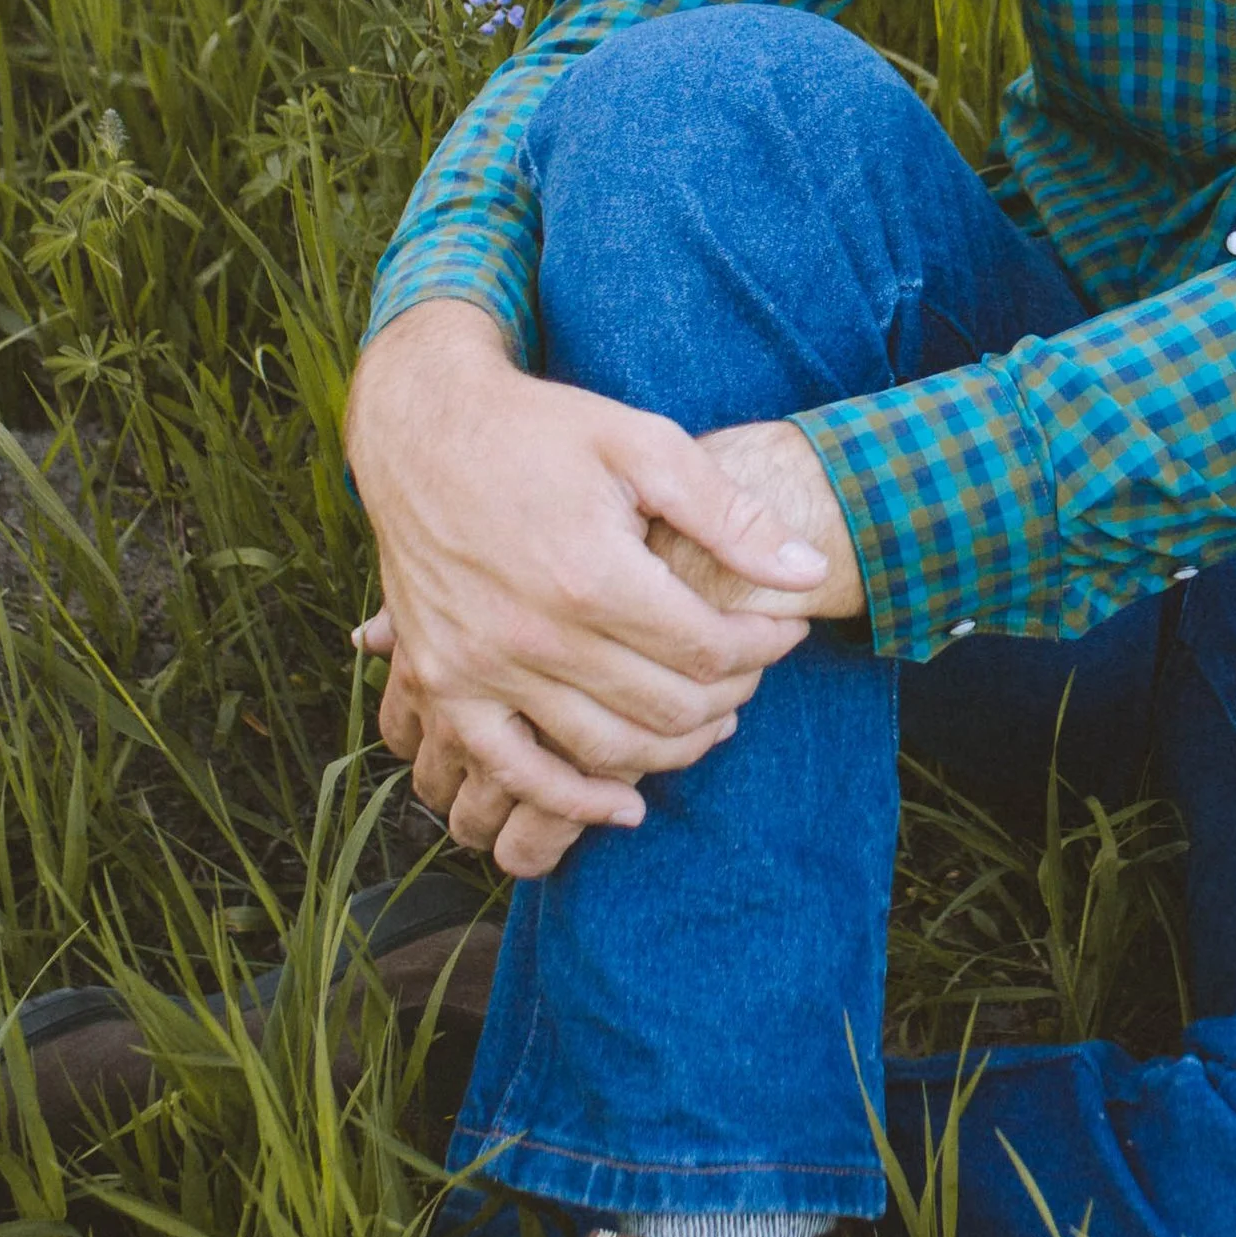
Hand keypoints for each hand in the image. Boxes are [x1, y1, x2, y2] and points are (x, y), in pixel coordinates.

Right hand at [344, 303, 862, 871]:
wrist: (425, 431)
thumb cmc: (542, 431)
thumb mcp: (645, 445)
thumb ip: (730, 517)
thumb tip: (810, 573)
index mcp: (593, 575)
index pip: (708, 649)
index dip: (764, 647)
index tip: (787, 627)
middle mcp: (537, 634)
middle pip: (667, 707)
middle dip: (731, 694)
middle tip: (752, 670)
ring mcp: (482, 668)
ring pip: (606, 749)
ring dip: (674, 750)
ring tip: (711, 720)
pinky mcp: (443, 685)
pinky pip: (515, 770)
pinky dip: (574, 802)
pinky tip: (624, 805)